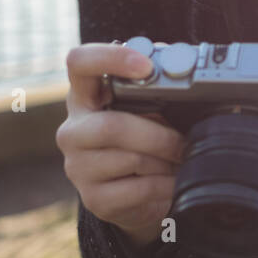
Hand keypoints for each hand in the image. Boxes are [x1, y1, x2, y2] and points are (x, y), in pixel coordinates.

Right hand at [55, 43, 186, 249]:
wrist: (138, 195)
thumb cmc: (147, 140)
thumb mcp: (152, 108)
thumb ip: (160, 83)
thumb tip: (181, 60)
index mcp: (86, 96)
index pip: (80, 63)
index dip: (110, 59)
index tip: (146, 67)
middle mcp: (73, 130)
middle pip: (111, 127)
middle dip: (159, 136)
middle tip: (184, 142)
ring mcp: (78, 166)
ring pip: (130, 159)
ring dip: (165, 162)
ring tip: (178, 162)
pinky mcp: (93, 198)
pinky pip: (138, 190)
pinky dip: (165, 186)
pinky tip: (172, 184)